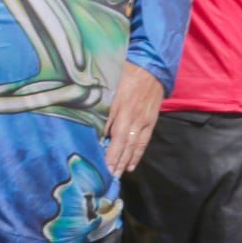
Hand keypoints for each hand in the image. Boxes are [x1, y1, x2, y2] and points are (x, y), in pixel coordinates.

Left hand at [103, 61, 164, 175]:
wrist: (151, 67)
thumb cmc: (125, 72)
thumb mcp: (107, 83)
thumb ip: (99, 101)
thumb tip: (90, 120)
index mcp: (117, 104)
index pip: (108, 130)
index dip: (104, 146)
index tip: (97, 159)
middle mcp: (131, 115)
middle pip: (121, 141)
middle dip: (115, 159)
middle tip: (107, 174)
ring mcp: (142, 120)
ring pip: (133, 145)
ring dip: (125, 161)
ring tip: (117, 174)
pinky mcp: (151, 121)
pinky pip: (144, 141)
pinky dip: (137, 154)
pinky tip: (131, 165)